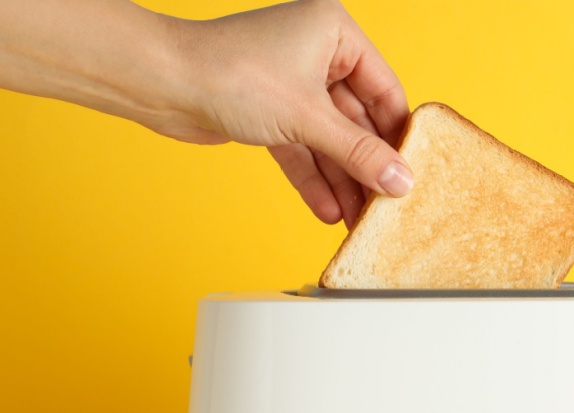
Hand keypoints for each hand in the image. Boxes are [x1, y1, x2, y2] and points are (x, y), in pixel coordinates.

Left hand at [158, 0, 412, 227]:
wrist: (161, 82)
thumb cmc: (230, 73)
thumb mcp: (308, 118)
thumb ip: (358, 153)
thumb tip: (399, 182)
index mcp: (335, 31)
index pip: (384, 89)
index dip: (397, 135)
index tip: (412, 174)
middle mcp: (316, 52)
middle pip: (356, 120)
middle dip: (366, 167)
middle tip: (385, 206)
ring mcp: (292, 83)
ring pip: (328, 139)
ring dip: (341, 180)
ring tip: (357, 221)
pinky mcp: (270, 111)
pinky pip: (302, 148)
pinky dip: (313, 177)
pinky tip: (327, 209)